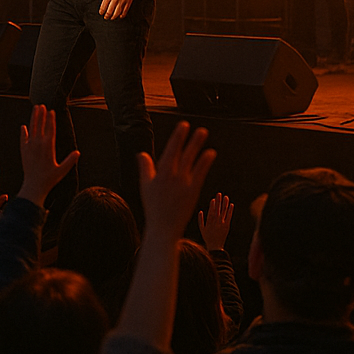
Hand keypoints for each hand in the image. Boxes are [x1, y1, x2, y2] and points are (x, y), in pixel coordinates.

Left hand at [17, 105, 79, 205]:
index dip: (51, 119)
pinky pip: (23, 138)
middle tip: (42, 105)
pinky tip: (24, 126)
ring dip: (33, 118)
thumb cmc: (49, 179)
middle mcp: (38, 144)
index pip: (50, 129)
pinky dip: (23, 132)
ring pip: (31, 128)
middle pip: (40, 125)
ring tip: (35, 109)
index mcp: (48, 147)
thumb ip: (70, 161)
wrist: (34, 185)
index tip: (51, 111)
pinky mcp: (23, 150)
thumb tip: (78, 152)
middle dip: (41, 115)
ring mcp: (30, 146)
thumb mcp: (62, 170)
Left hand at [98, 0, 134, 20]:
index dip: (101, 11)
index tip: (101, 13)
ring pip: (117, 13)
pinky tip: (120, 16)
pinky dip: (122, 15)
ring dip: (113, 17)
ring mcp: (122, 1)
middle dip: (107, 16)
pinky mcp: (128, 2)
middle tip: (106, 17)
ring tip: (112, 18)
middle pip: (110, 11)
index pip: (103, 6)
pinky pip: (125, 11)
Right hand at [139, 121, 215, 241]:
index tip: (183, 126)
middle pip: (183, 153)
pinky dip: (205, 162)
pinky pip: (201, 173)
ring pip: (192, 160)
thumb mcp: (145, 185)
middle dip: (190, 139)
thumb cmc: (153, 206)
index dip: (178, 137)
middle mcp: (174, 175)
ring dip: (198, 146)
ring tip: (204, 134)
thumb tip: (142, 154)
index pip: (171, 150)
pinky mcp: (193, 191)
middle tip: (198, 128)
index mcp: (161, 172)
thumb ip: (145, 168)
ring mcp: (185, 183)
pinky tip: (211, 153)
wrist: (163, 228)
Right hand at [198, 192, 233, 250]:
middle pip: (217, 210)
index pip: (211, 212)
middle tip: (219, 194)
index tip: (213, 199)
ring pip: (223, 212)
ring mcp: (222, 224)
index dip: (212, 206)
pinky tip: (231, 205)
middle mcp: (216, 222)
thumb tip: (200, 211)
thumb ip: (200, 220)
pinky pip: (229, 217)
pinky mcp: (227, 226)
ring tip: (226, 197)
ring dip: (225, 204)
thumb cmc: (207, 237)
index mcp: (209, 222)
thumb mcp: (201, 229)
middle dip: (218, 201)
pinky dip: (230, 211)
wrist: (215, 247)